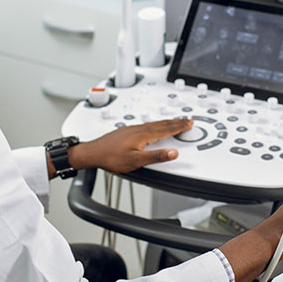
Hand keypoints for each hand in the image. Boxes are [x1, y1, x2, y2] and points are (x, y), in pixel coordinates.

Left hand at [68, 118, 191, 173]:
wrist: (93, 152)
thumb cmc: (111, 157)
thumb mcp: (136, 161)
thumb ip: (156, 156)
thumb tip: (173, 152)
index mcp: (144, 135)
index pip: (166, 129)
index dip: (179, 127)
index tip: (189, 124)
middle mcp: (139, 129)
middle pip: (162, 124)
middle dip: (176, 122)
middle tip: (187, 120)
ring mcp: (133, 129)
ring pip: (154, 123)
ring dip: (167, 122)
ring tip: (175, 122)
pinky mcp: (127, 131)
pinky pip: (147, 125)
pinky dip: (156, 124)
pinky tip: (154, 127)